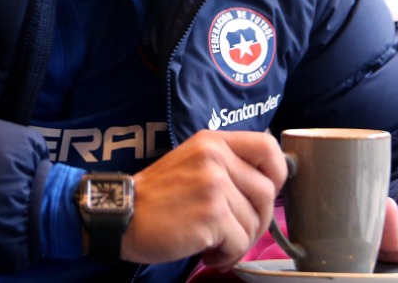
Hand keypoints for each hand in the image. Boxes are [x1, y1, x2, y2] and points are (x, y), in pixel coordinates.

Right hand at [123, 130, 288, 269]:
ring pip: (255, 222)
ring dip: (238, 241)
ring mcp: (214, 185)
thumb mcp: (192, 163)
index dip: (277, 172)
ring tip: (213, 243)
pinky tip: (208, 252)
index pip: (268, 146)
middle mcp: (216, 158)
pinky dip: (227, 255)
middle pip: (267, 192)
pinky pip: (240, 243)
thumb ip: (226, 166)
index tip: (267, 193)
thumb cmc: (156, 197)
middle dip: (257, 220)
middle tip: (234, 232)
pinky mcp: (211, 215)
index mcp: (213, 142)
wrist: (119, 216)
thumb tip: (267, 185)